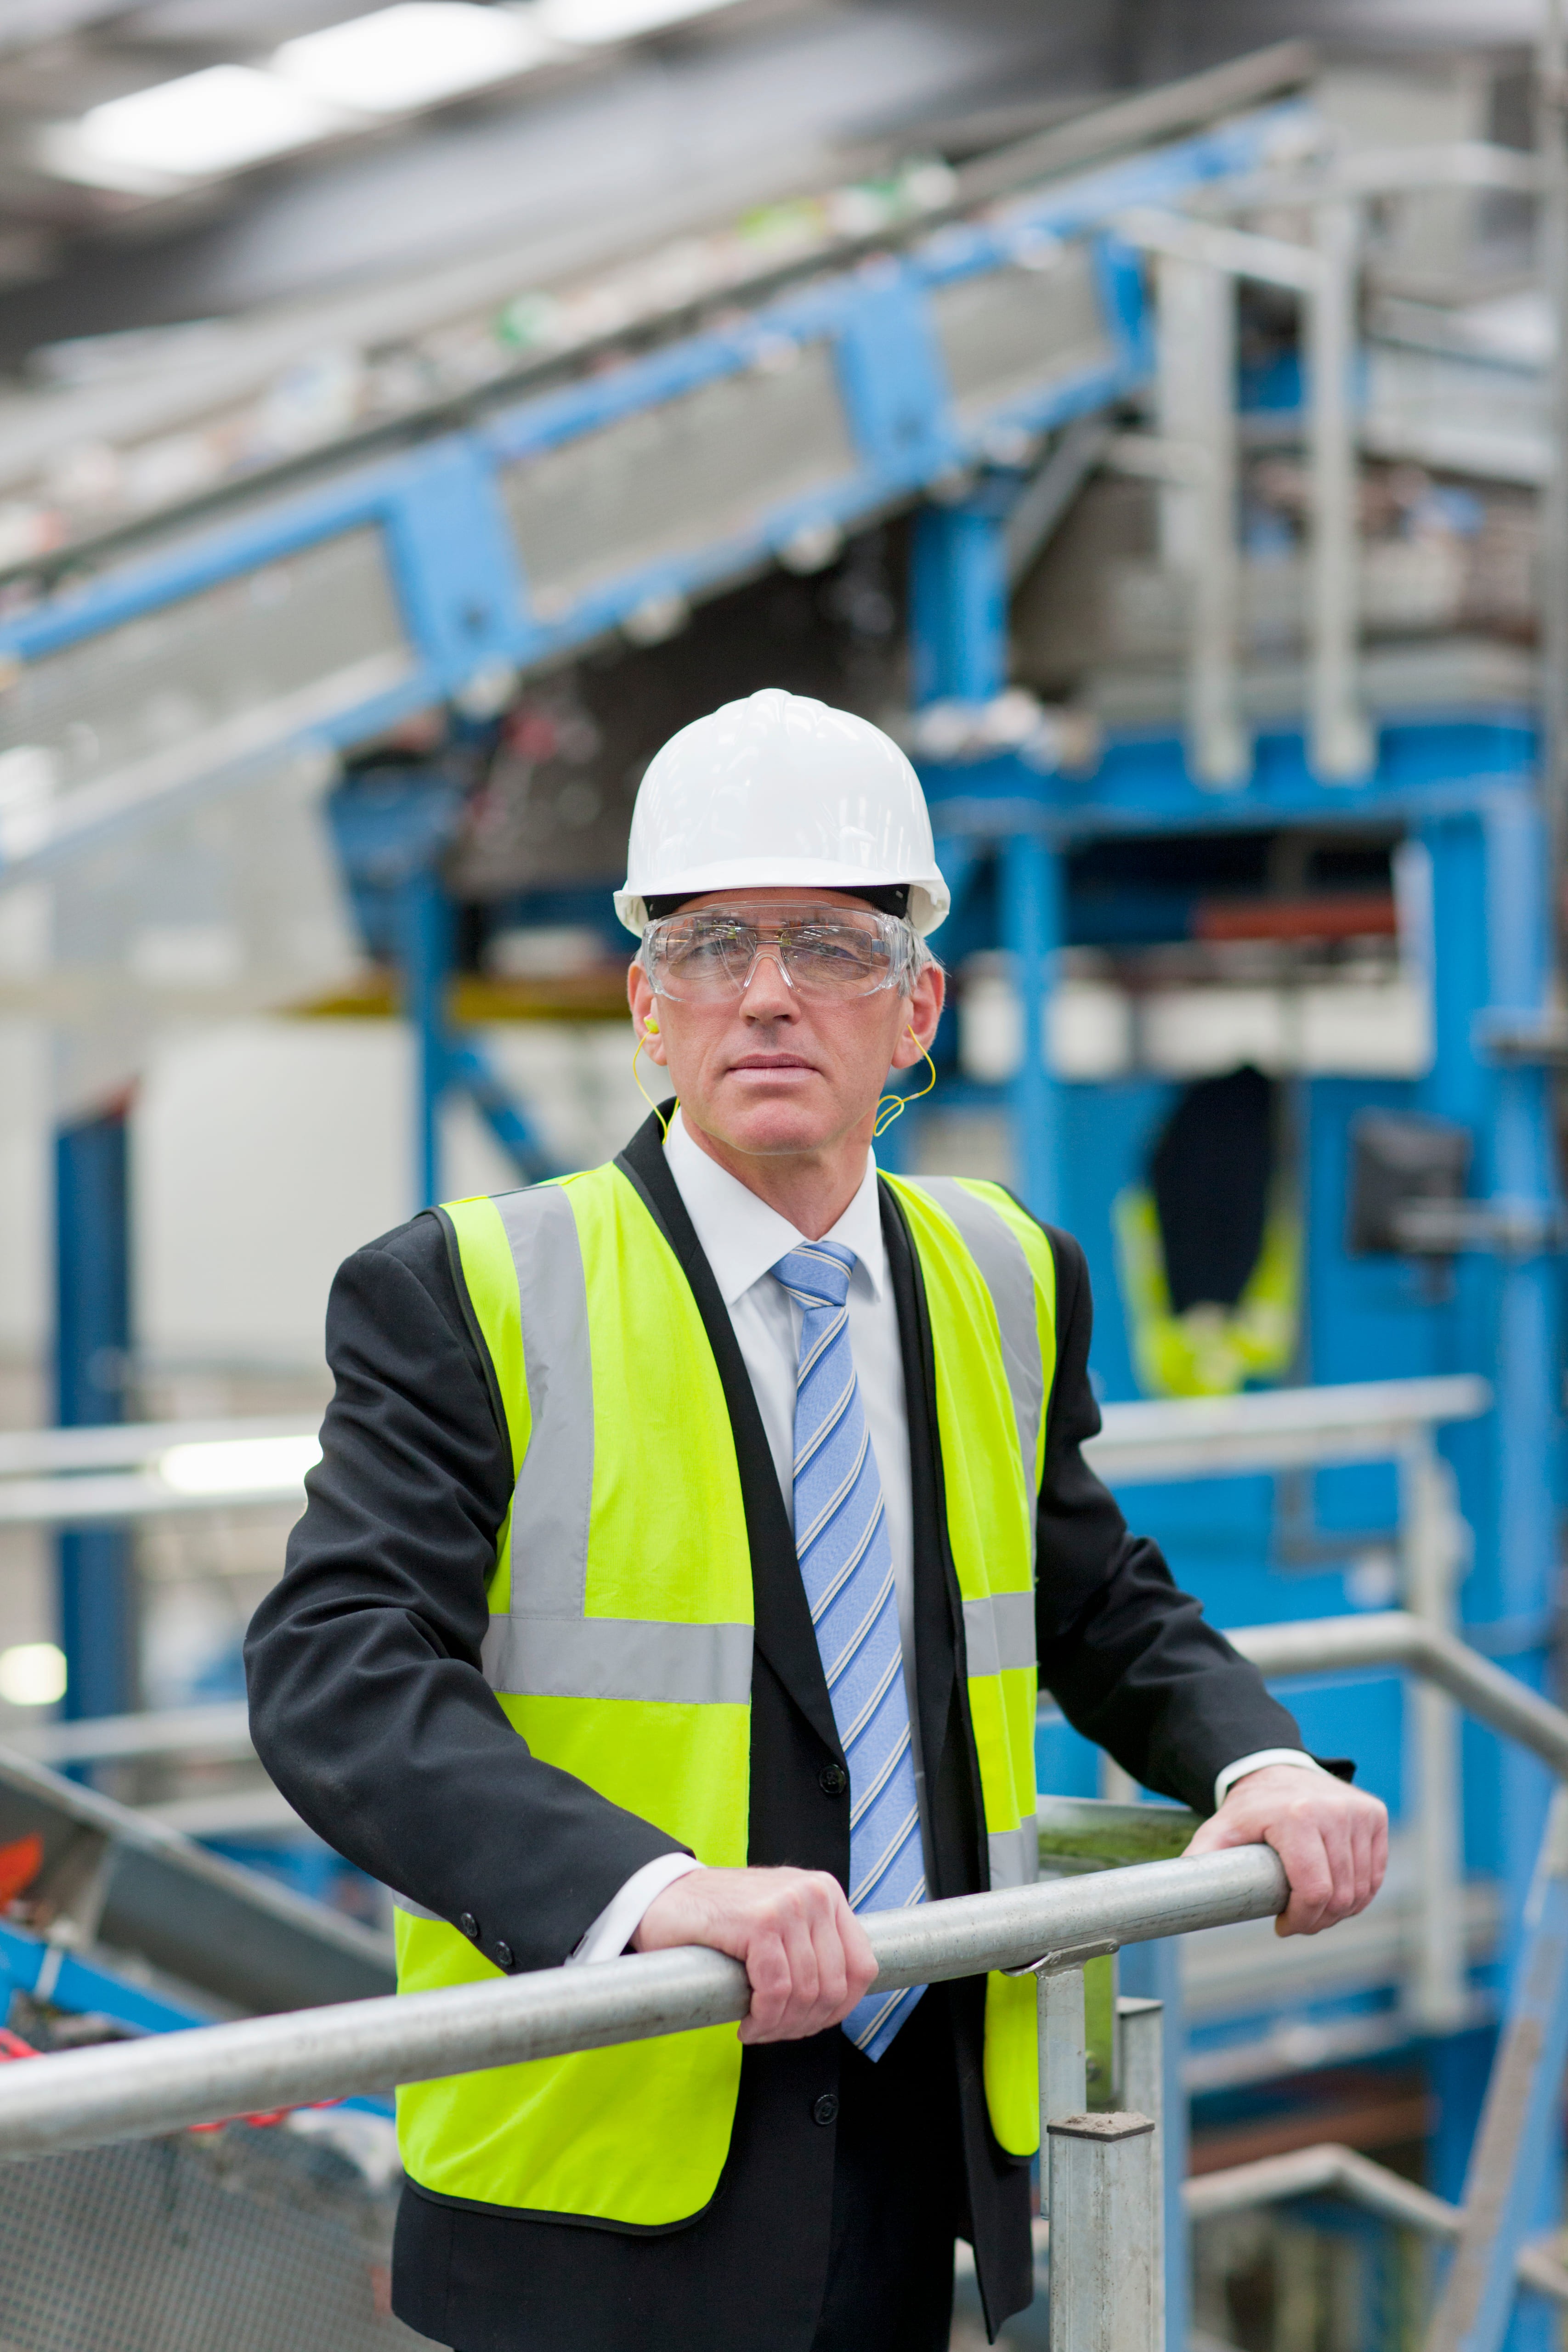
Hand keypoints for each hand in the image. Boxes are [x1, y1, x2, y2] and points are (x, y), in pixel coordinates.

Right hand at [631, 1865, 876, 2042]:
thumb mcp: (781, 1922)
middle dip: (805, 2024)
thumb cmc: (719, 1917)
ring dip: (781, 2027)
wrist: (661, 1896)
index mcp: (826, 1893)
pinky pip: (776, 1991)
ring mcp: (789, 1903)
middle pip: (835, 1986)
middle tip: (774, 2031)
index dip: (839, 2009)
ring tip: (758, 2028)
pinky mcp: (760, 1921)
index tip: (809, 2023)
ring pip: (806, 1993)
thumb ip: (811, 1947)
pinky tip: (746, 2023)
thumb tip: (837, 2001)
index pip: (863, 1966)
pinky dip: (763, 2019)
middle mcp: (815, 1893)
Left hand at [1183, 1764, 1387, 1936]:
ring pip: (1361, 1889)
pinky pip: (1375, 1873)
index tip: (1283, 1927)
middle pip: (1340, 1895)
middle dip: (1318, 1920)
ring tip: (1314, 1909)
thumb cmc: (1249, 1810)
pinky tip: (1336, 1894)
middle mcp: (1333, 1812)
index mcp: (1296, 1816)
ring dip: (1340, 1911)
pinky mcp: (1374, 1815)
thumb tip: (1176, 1893)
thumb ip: (1201, 1860)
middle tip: (1297, 1922)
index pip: (1314, 1890)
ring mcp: (1358, 1812)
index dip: (1302, 1920)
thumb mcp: (1220, 1830)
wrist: (1277, 1770)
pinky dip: (1359, 1893)